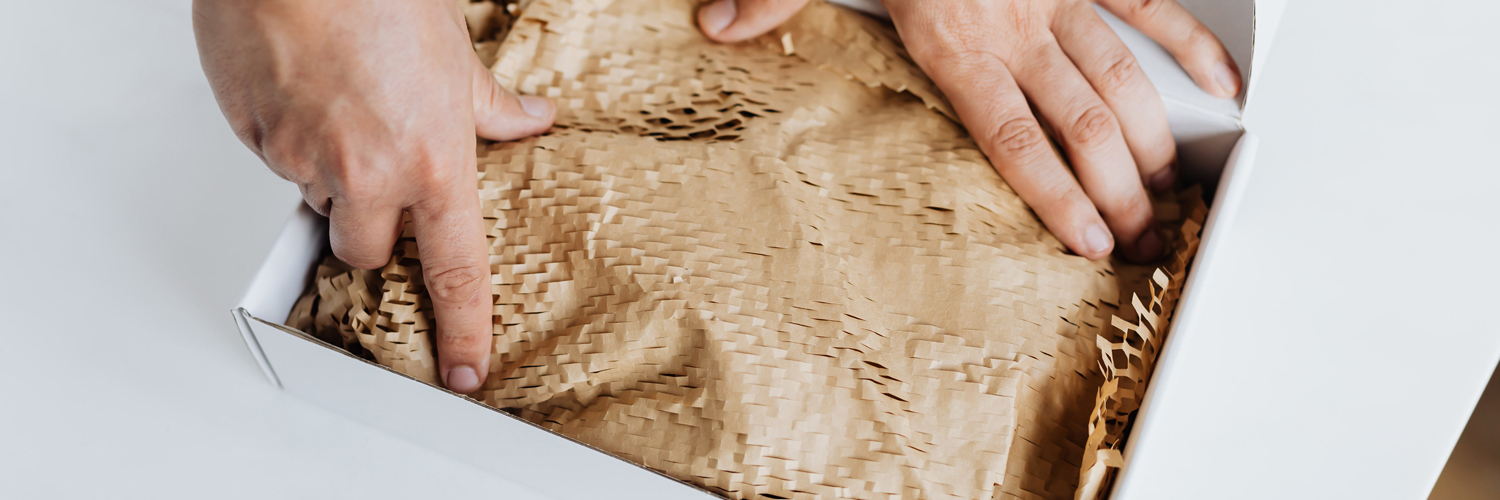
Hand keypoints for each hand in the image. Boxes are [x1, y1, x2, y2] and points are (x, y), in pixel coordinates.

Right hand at [194, 0, 554, 392]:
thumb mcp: (455, 54)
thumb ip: (490, 105)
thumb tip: (531, 120)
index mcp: (433, 164)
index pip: (456, 270)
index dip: (464, 326)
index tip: (464, 370)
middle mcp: (370, 176)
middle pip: (368, 252)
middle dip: (369, 229)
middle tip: (374, 175)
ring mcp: (305, 161)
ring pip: (316, 202)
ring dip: (327, 176)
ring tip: (338, 107)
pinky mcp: (256, 140)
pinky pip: (273, 161)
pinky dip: (288, 137)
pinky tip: (302, 89)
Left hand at [698, 0, 1240, 260]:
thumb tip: (719, 27)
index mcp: (954, 39)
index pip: (1015, 138)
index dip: (1058, 195)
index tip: (1090, 240)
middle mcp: (1015, 25)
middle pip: (1082, 125)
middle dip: (1121, 189)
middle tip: (1142, 238)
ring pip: (1122, 78)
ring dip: (1152, 138)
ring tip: (1170, 191)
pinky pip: (1148, 6)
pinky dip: (1189, 42)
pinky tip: (1220, 83)